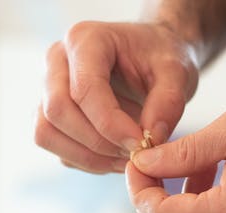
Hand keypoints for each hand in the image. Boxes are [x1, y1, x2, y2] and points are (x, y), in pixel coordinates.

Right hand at [35, 21, 199, 173]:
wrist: (153, 59)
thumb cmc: (162, 59)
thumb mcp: (178, 72)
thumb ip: (169, 103)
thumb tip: (149, 140)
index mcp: (86, 39)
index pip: (84, 88)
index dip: (110, 124)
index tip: (141, 143)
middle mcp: (58, 60)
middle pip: (57, 111)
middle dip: (98, 141)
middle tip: (135, 153)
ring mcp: (49, 88)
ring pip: (47, 133)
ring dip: (88, 156)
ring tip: (126, 159)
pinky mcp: (51, 116)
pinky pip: (58, 148)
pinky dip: (87, 161)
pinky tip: (117, 156)